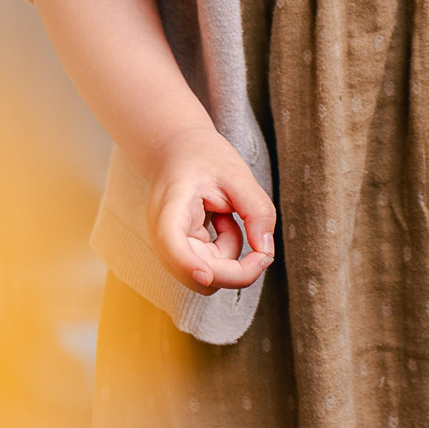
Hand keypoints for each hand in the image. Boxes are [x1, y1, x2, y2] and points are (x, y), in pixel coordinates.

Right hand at [145, 123, 276, 294]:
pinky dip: (223, 251)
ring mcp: (169, 248)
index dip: (187, 263)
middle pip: (197, 276)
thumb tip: (266, 252)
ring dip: (229, 255)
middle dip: (234, 267)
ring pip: (207, 277)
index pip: (170, 241)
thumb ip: (258, 211)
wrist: (177, 150)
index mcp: (171, 206)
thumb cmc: (202, 157)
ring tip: (227, 217)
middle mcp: (163, 234)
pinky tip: (220, 222)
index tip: (207, 275)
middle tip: (259, 244)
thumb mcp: (238, 174)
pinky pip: (209, 268)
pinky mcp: (179, 253)